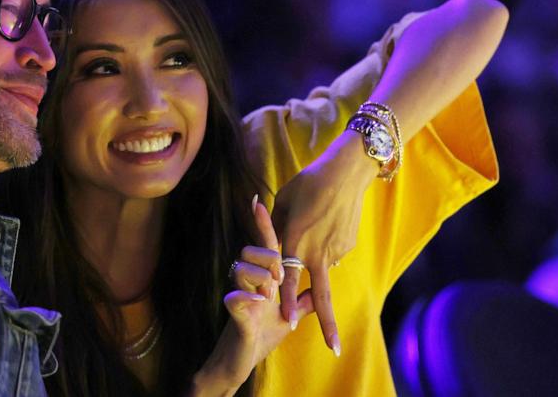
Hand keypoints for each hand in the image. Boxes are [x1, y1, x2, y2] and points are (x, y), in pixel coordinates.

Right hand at [190, 196, 313, 395]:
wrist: (241, 359)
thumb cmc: (263, 334)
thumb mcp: (291, 313)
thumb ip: (306, 297)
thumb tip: (324, 280)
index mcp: (263, 277)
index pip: (267, 245)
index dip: (262, 223)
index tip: (257, 199)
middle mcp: (248, 280)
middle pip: (252, 251)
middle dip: (268, 260)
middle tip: (279, 278)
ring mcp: (238, 293)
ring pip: (242, 269)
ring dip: (261, 281)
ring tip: (268, 296)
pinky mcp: (233, 312)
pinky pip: (235, 297)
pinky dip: (247, 299)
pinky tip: (258, 304)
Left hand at [273, 130, 375, 356]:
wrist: (346, 172)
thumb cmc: (308, 183)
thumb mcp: (283, 202)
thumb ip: (276, 228)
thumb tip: (275, 245)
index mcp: (294, 241)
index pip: (288, 280)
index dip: (287, 302)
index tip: (288, 324)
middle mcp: (316, 251)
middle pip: (323, 295)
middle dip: (329, 323)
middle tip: (334, 348)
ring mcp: (336, 249)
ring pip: (322, 264)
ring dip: (317, 256)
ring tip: (319, 222)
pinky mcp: (348, 244)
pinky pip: (333, 251)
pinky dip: (327, 243)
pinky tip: (329, 221)